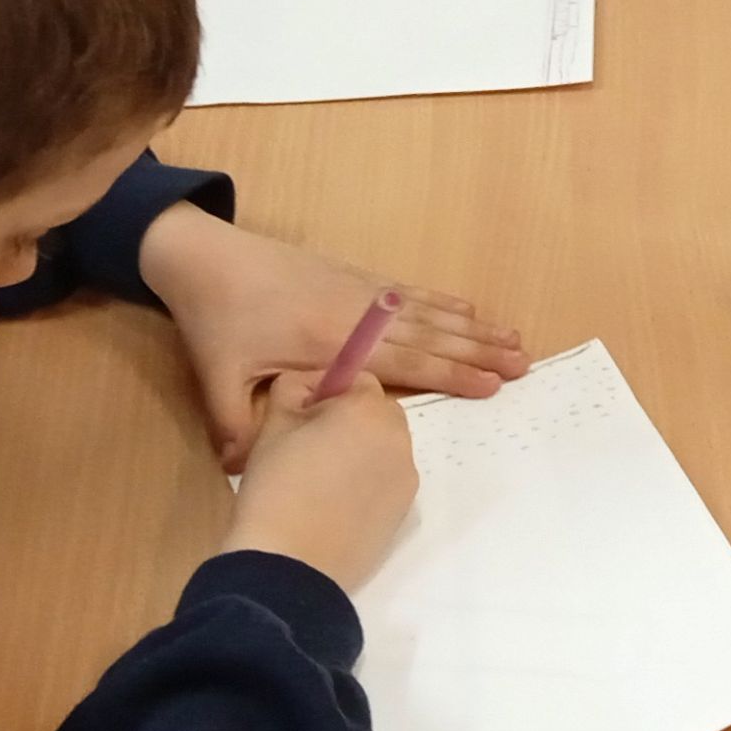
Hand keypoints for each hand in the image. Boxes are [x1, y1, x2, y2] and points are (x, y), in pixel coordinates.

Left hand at [138, 205, 528, 465]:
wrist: (205, 257)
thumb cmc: (215, 320)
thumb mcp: (218, 379)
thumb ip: (236, 427)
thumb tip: (247, 472)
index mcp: (332, 344)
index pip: (404, 363)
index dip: (449, 376)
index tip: (491, 386)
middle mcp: (358, 316)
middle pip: (430, 337)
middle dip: (478, 353)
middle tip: (524, 365)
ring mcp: (360, 293)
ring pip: (428, 313)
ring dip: (472, 327)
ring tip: (514, 339)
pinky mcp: (355, 278)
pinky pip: (410, 292)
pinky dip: (444, 302)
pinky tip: (468, 308)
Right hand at [227, 370, 417, 594]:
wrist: (288, 565)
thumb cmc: (276, 486)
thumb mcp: (272, 424)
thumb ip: (295, 389)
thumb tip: (311, 386)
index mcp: (369, 411)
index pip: (358, 380)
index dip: (328, 394)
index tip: (300, 418)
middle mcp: (399, 440)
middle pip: (378, 414)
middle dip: (350, 421)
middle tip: (308, 448)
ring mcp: (407, 481)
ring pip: (384, 450)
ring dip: (361, 453)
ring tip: (318, 482)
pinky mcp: (404, 515)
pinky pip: (387, 484)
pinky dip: (367, 486)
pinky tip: (333, 508)